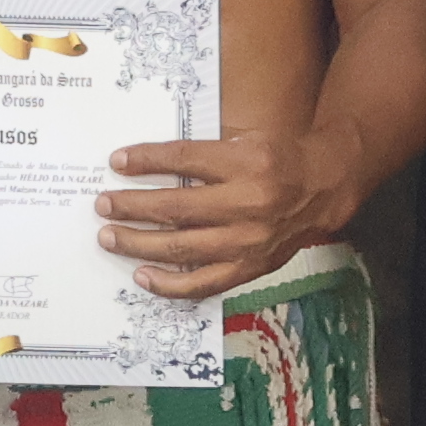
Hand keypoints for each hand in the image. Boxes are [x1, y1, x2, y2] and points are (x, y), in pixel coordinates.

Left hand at [98, 130, 360, 299]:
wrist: (323, 188)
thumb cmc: (277, 159)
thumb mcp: (245, 140)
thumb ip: (203, 154)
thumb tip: (146, 164)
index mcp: (247, 162)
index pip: (185, 160)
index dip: (147, 161)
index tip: (117, 161)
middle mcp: (249, 203)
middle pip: (177, 208)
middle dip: (132, 207)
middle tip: (103, 204)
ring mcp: (249, 242)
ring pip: (183, 248)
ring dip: (139, 244)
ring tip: (109, 237)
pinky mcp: (250, 268)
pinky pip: (203, 284)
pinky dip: (169, 283)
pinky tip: (142, 275)